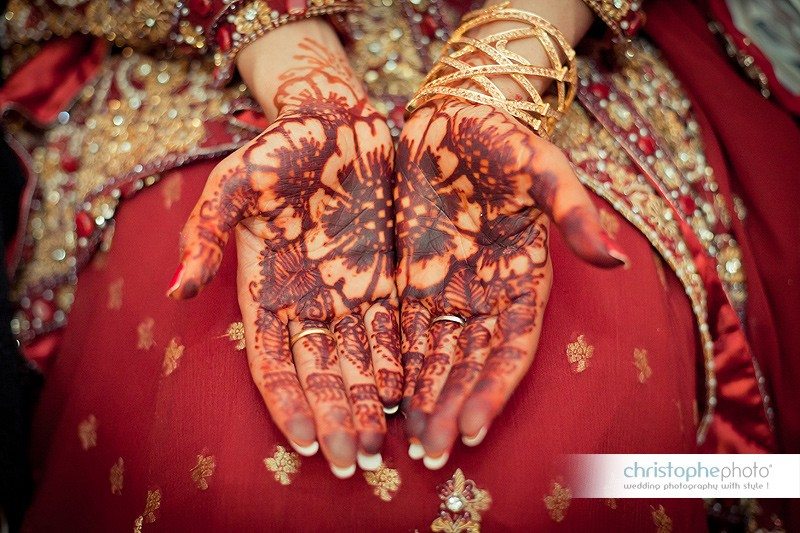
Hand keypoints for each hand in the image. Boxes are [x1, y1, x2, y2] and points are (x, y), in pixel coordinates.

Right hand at [171, 39, 401, 476]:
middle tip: (354, 464)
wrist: (334, 119)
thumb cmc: (280, 148)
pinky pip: (390, 330)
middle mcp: (307, 300)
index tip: (307, 443)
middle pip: (320, 373)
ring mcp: (347, 291)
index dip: (289, 404)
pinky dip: (395, 364)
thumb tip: (178, 288)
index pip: (274, 361)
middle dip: (335, 419)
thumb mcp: (234, 180)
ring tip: (382, 448)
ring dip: (365, 406)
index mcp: (265, 288)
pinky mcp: (384, 276)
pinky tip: (404, 397)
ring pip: (356, 361)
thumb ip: (207, 233)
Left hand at [394, 98, 626, 467]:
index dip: (492, 388)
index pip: (509, 346)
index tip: (470, 426)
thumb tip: (614, 260)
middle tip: (430, 455)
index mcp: (523, 278)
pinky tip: (381, 398)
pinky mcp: (410, 277)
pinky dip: (395, 364)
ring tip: (405, 444)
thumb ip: (573, 211)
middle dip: (450, 409)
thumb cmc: (502, 138)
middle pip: (468, 363)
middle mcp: (486, 294)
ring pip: (435, 356)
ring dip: (422, 400)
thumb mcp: (542, 166)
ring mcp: (447, 289)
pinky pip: (402, 329)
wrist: (452, 116)